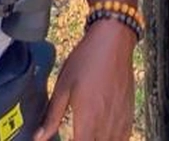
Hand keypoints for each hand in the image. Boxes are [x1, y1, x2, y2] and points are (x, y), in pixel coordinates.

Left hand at [34, 18, 136, 140]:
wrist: (114, 39)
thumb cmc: (87, 59)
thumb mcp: (63, 85)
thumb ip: (52, 116)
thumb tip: (38, 137)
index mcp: (88, 119)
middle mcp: (106, 123)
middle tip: (77, 135)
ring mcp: (120, 118)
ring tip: (88, 136)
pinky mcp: (129, 111)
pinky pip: (124, 137)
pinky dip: (115, 140)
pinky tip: (106, 137)